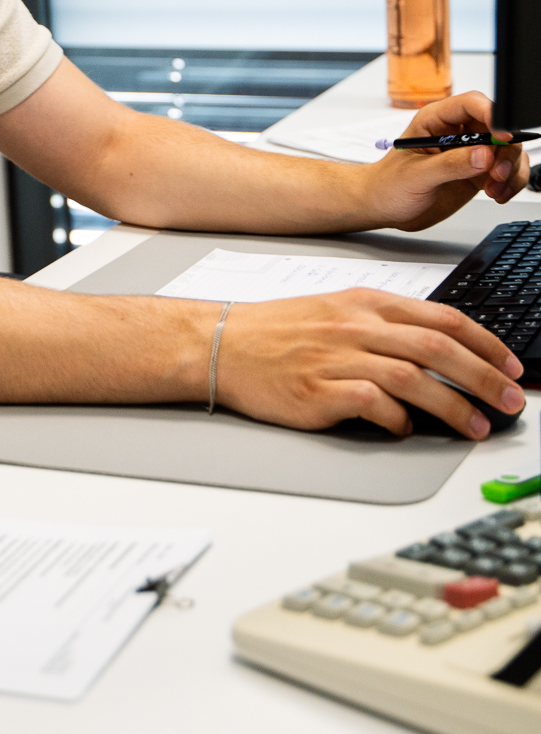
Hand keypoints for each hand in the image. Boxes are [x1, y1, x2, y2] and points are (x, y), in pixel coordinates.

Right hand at [216, 289, 524, 438]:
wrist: (223, 344)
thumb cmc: (279, 331)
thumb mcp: (338, 310)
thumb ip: (388, 325)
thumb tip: (439, 351)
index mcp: (368, 304)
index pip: (443, 319)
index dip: (486, 344)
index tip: (510, 367)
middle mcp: (357, 327)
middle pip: (438, 350)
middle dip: (484, 378)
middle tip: (510, 402)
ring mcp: (337, 358)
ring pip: (414, 380)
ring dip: (453, 407)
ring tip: (475, 426)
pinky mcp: (318, 391)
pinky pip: (372, 405)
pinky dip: (397, 420)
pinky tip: (405, 429)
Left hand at [362, 90, 529, 231]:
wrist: (385, 208)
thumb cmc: (388, 184)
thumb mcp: (415, 175)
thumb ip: (449, 165)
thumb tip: (482, 155)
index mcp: (436, 121)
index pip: (472, 105)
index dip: (492, 116)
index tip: (503, 137)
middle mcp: (458, 133)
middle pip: (498, 128)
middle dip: (505, 150)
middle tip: (497, 173)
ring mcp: (470, 153)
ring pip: (508, 150)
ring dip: (510, 169)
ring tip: (495, 189)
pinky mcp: (479, 173)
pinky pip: (508, 171)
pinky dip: (511, 183)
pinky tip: (498, 195)